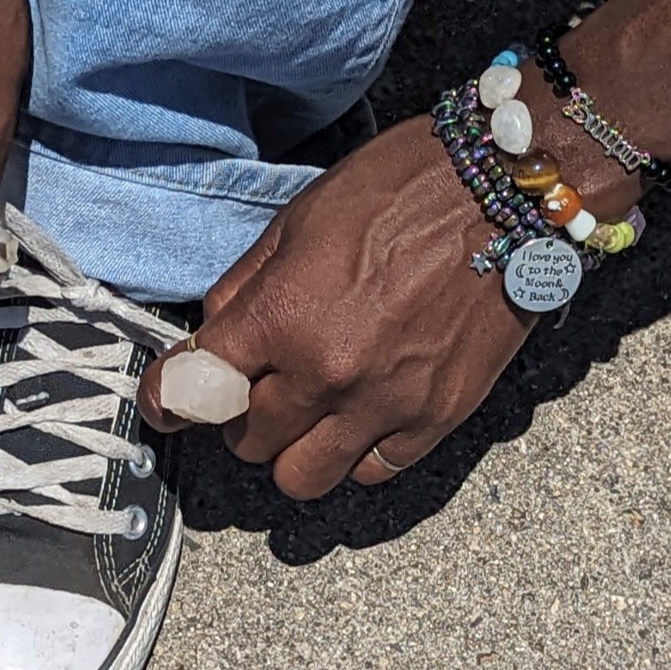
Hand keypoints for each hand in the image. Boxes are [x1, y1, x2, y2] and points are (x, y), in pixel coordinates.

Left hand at [138, 115, 538, 497]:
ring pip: (301, 479)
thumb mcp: (297, 221)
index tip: (166, 402)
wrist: (504, 193)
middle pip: (246, 443)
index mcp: (281, 316)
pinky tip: (361, 415)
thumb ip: (245, 288)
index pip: (194, 389)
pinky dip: (355, 454)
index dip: (167, 398)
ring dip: (291, 451)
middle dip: (240, 417)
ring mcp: (385, 403)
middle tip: (257, 386)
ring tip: (307, 412)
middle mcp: (326, 373)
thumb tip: (213, 335)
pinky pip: (373, 472)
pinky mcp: (437, 419)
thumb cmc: (398, 190)